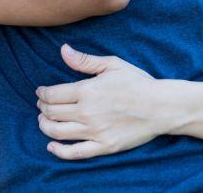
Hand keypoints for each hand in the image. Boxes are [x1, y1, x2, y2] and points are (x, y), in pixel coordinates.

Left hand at [35, 44, 166, 159]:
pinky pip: (75, 152)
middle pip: (51, 113)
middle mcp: (87, 112)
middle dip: (43, 108)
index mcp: (87, 90)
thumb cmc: (138, 82)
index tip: (41, 93)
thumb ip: (84, 60)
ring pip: (57, 132)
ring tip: (44, 121)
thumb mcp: (112, 65)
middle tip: (43, 106)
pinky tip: (51, 146)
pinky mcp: (104, 146)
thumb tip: (62, 50)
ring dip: (45, 126)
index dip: (42, 94)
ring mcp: (95, 131)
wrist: (162, 107)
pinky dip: (59, 151)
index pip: (52, 94)